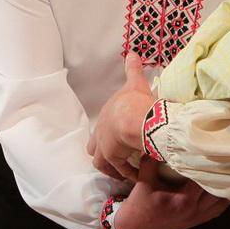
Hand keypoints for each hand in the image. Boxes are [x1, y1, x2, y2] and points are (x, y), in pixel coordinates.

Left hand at [87, 52, 154, 180]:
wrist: (135, 118)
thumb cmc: (135, 101)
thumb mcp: (135, 83)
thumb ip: (133, 69)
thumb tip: (132, 52)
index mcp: (106, 116)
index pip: (102, 127)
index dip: (110, 133)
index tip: (120, 137)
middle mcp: (101, 132)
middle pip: (94, 146)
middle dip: (103, 151)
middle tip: (116, 157)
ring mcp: (104, 147)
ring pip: (101, 161)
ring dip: (112, 166)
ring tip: (124, 171)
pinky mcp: (112, 159)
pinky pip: (117, 170)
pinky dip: (125, 173)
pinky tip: (134, 176)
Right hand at [114, 157, 229, 228]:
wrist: (134, 228)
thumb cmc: (139, 203)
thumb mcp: (144, 180)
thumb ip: (152, 160)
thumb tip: (157, 138)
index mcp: (184, 200)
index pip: (205, 178)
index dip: (211, 164)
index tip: (216, 151)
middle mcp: (194, 210)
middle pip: (218, 189)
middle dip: (222, 174)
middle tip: (228, 158)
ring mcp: (197, 218)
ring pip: (221, 202)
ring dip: (225, 187)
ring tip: (229, 170)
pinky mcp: (196, 221)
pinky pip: (217, 210)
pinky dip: (223, 199)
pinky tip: (225, 187)